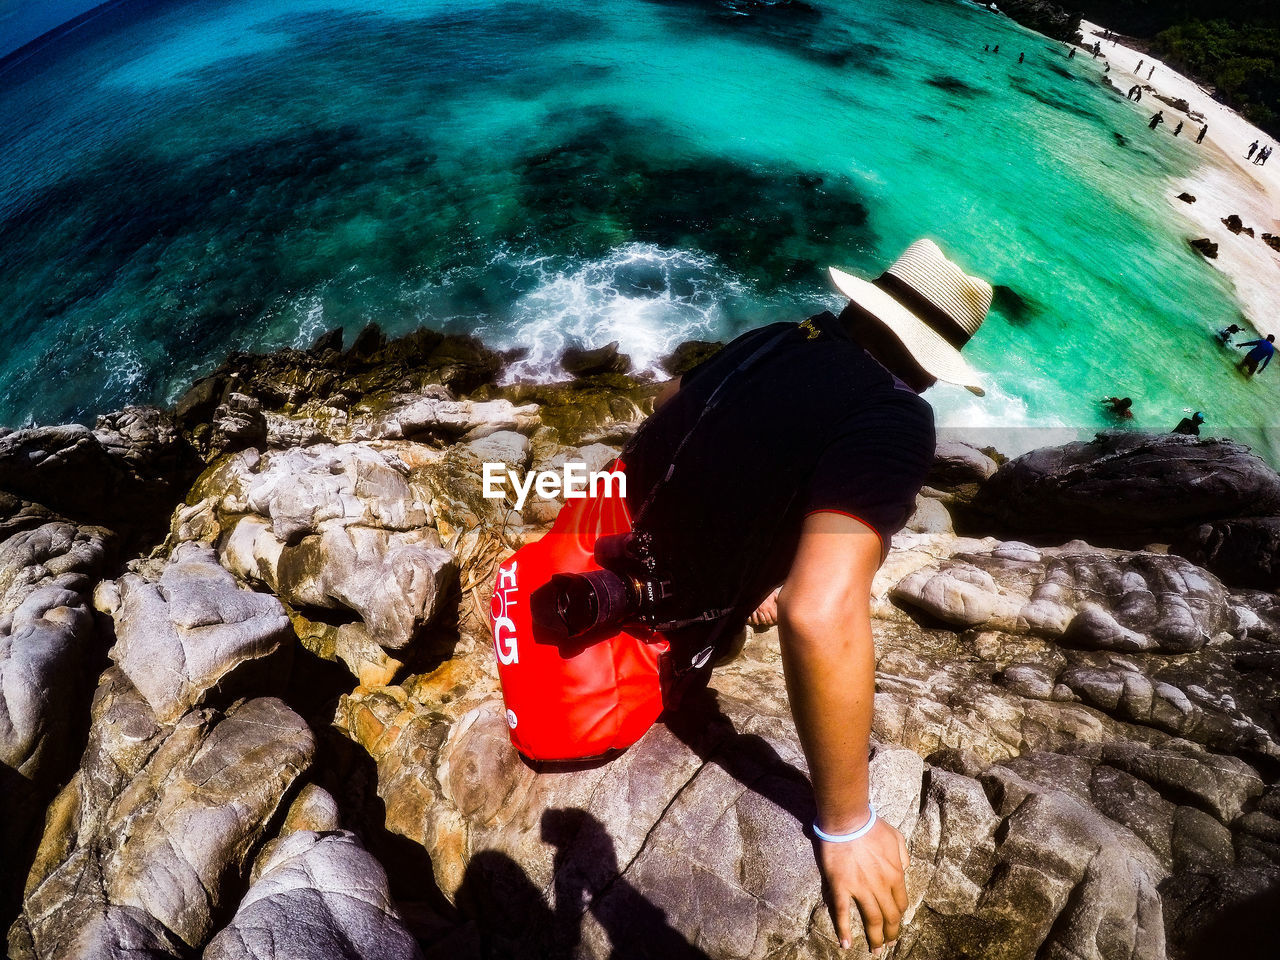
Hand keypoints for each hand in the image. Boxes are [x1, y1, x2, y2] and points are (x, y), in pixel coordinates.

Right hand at [748, 587, 780, 627]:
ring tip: (765, 623)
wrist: (755, 590)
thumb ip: (777, 598)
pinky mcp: (752, 610)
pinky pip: (754, 618)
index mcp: (769, 606)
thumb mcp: (773, 594)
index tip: (776, 620)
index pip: (774, 617)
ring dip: (764, 622)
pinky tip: (757, 622)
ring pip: (762, 620)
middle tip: (771, 623)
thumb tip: (782, 601)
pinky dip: (756, 621)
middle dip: (770, 622)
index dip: (776, 620)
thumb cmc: (765, 592)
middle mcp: (764, 610)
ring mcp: (758, 611)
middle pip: (768, 620)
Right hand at [816, 817, 908, 952]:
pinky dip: (844, 930)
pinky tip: (845, 944)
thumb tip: (904, 870)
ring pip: (872, 919)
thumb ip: (903, 857)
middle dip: (890, 934)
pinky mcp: (841, 886)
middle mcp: (881, 886)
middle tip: (888, 945)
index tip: (896, 925)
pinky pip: (843, 912)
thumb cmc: (872, 826)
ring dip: (875, 937)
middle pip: (889, 916)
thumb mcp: (897, 838)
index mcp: (895, 874)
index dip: (899, 917)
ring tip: (875, 950)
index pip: (901, 903)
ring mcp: (861, 888)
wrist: (848, 819)